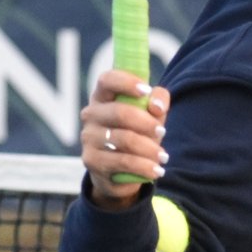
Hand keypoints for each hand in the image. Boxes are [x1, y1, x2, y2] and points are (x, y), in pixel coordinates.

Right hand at [79, 68, 171, 209]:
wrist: (120, 171)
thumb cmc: (137, 133)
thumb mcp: (151, 114)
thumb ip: (158, 101)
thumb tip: (156, 107)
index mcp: (103, 96)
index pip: (107, 80)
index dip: (126, 82)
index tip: (146, 90)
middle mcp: (91, 114)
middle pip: (120, 112)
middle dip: (147, 123)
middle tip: (162, 132)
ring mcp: (88, 138)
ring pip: (124, 139)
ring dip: (149, 149)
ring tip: (163, 157)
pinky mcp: (91, 161)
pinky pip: (122, 162)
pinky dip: (144, 166)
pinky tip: (156, 170)